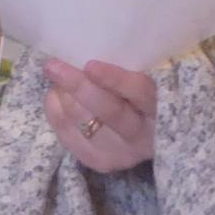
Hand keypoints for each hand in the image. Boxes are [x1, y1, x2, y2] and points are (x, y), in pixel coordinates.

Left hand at [42, 58, 156, 171]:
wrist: (144, 137)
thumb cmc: (140, 97)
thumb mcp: (143, 80)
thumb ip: (126, 69)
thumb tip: (87, 52)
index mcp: (160, 108)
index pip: (140, 92)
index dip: (115, 79)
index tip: (90, 65)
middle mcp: (143, 136)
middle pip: (109, 111)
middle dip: (78, 85)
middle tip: (53, 66)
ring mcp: (121, 153)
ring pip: (85, 124)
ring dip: (64, 97)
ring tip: (55, 76)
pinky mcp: (100, 162)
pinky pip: (70, 137)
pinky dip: (56, 113)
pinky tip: (54, 96)